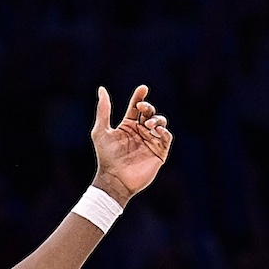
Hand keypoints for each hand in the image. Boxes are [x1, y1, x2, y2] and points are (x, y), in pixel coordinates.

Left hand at [89, 84, 171, 204]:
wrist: (114, 180)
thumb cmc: (105, 157)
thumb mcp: (101, 131)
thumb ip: (103, 110)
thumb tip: (102, 89)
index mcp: (128, 126)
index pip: (136, 107)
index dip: (139, 97)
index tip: (142, 89)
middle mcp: (140, 132)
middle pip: (150, 113)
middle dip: (148, 107)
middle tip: (142, 108)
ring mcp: (150, 142)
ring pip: (160, 122)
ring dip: (156, 119)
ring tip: (147, 125)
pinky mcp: (159, 153)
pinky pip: (166, 137)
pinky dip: (164, 131)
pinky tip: (156, 131)